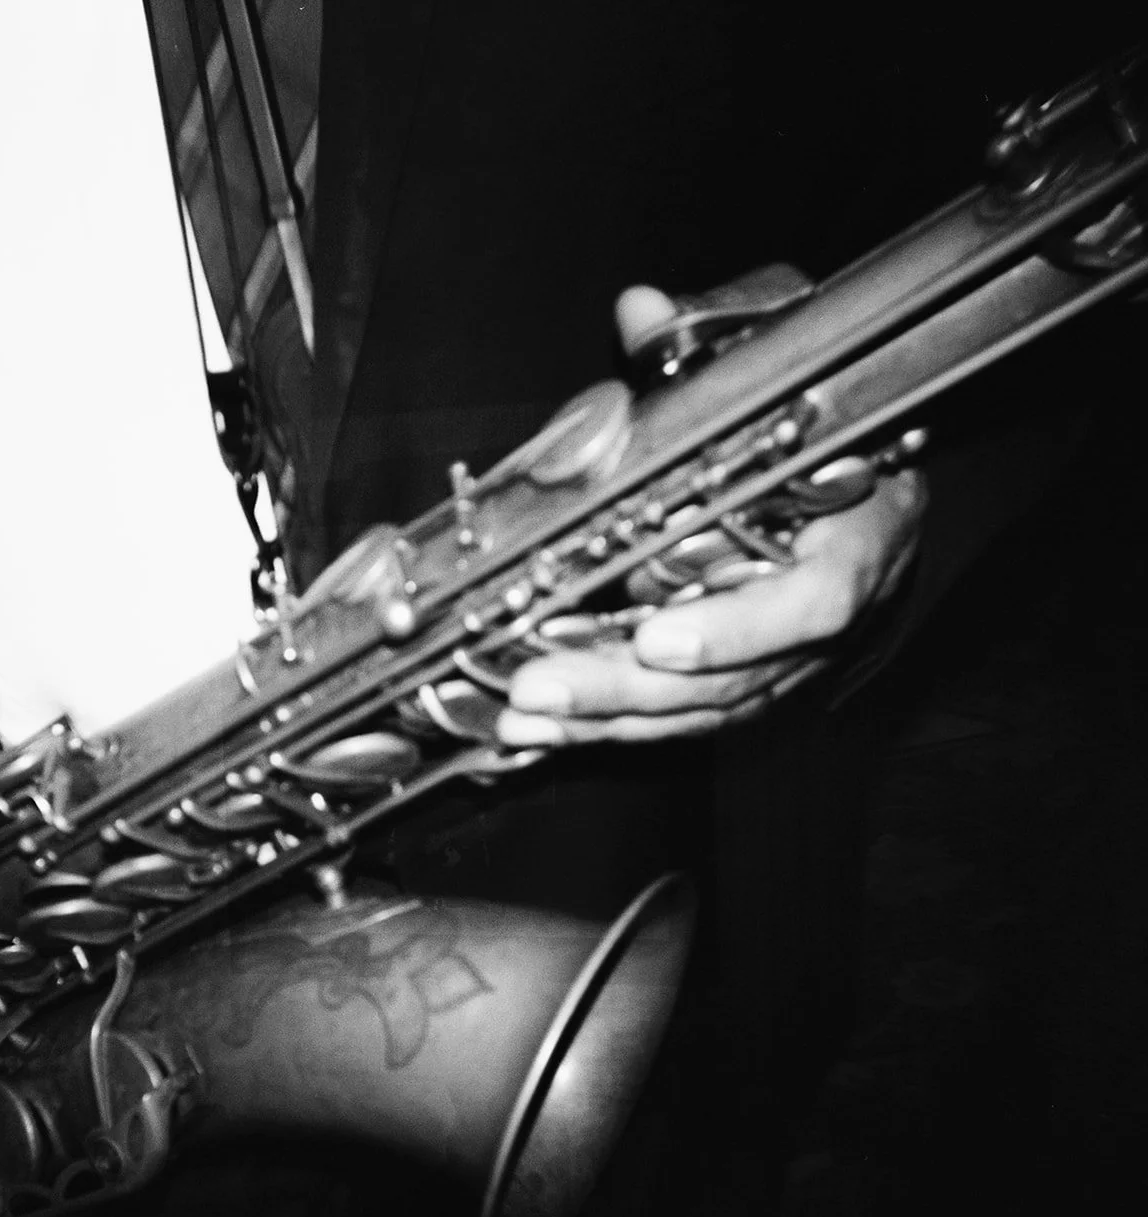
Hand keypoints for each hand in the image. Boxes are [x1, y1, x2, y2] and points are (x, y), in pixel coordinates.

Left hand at [498, 286, 924, 744]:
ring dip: (604, 717)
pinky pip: (681, 719)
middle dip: (627, 688)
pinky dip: (610, 725)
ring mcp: (788, 660)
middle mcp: (826, 615)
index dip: (736, 630)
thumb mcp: (787, 363)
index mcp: (862, 534)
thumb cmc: (832, 419)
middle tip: (540, 687)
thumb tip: (640, 309)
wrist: (874, 477)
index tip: (656, 639)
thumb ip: (716, 341)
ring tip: (525, 714)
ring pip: (699, 710)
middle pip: (734, 679)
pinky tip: (544, 726)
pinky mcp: (748, 685)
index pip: (816, 600)